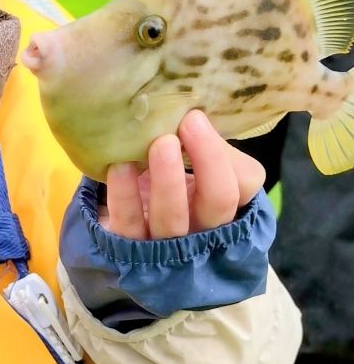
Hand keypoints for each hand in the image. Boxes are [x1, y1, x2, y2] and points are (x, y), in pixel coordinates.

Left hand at [100, 110, 265, 239]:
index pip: (243, 184)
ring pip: (173, 219)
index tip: (195, 117)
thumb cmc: (170, 182)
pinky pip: (129, 224)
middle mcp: (202, 229)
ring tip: (160, 144)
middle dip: (208, 161)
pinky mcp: (127, 246)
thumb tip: (197, 116)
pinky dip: (124, 195)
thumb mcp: (195, 165)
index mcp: (225, 205)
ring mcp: (165, 243)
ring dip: (168, 180)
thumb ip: (204, 146)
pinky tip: (119, 166)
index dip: (223, 154)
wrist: (125, 216)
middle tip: (188, 123)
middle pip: (218, 203)